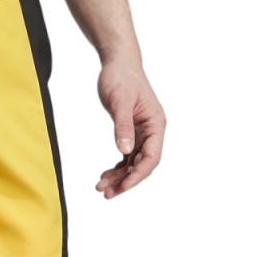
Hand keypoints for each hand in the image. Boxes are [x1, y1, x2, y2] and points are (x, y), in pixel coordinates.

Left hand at [95, 60, 165, 198]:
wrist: (118, 63)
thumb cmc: (121, 77)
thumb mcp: (120, 102)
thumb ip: (123, 127)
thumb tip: (124, 150)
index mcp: (156, 124)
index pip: (151, 158)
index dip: (137, 176)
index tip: (122, 187)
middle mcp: (152, 131)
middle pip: (142, 165)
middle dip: (126, 181)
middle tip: (105, 192)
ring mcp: (143, 133)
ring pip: (133, 163)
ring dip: (119, 177)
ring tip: (100, 187)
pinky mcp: (132, 132)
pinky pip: (127, 156)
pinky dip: (117, 167)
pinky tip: (105, 175)